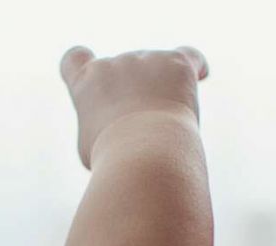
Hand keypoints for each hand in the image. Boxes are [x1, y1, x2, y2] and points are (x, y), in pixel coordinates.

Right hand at [60, 45, 208, 167]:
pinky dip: (196, 66)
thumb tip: (120, 125)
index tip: (100, 80)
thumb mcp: (91, 147)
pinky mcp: (175, 63)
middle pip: (126, 74)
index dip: (85, 66)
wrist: (142, 154)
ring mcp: (145, 60)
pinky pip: (190, 56)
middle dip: (136, 98)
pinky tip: (199, 76)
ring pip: (159, 72)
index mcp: (85, 82)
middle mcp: (114, 63)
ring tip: (167, 127)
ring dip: (164, 93)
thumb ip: (100, 126)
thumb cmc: (113, 160)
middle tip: (144, 133)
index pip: (75, 59)